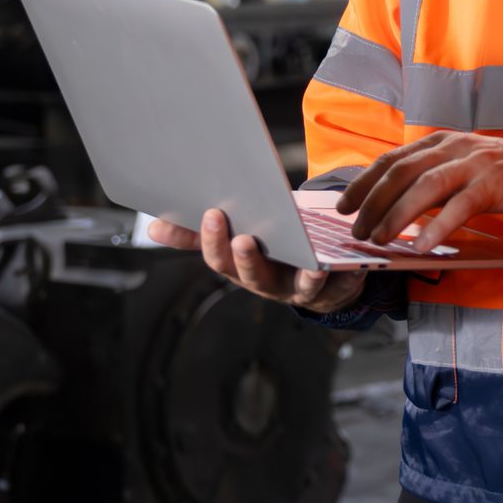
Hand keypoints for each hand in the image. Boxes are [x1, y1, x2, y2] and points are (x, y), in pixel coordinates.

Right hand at [147, 209, 367, 313]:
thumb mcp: (233, 240)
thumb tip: (151, 228)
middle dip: (247, 259)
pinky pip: (342, 284)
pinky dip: (347, 275)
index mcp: (241, 269)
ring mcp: (302, 289)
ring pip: (301, 286)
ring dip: (303, 274)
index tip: (212, 214)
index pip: (220, 260)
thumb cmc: (270, 252)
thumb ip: (196, 235)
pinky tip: (351, 262)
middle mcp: (269, 284)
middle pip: (254, 276)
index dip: (213, 241)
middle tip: (243, 239)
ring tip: (312, 263)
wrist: (318, 279)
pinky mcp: (335, 288)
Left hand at [336, 132, 502, 252]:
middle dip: (372, 203)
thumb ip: (433, 178)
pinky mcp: (496, 184)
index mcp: (442, 142)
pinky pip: (459, 207)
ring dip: (396, 216)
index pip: (392, 159)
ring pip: (424, 187)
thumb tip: (394, 204)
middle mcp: (454, 147)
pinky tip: (420, 246)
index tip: (344, 205)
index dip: (364, 182)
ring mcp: (475, 163)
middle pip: (401, 172)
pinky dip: (437, 227)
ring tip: (379, 239)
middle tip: (356, 230)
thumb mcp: (465, 166)